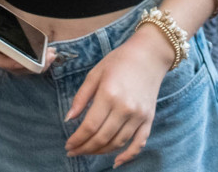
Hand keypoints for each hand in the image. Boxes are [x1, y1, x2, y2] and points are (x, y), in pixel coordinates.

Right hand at [0, 0, 54, 73]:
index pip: (4, 62)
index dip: (20, 63)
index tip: (35, 60)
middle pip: (17, 66)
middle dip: (35, 64)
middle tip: (51, 56)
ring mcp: (4, 49)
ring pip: (23, 62)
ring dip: (38, 61)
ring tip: (53, 53)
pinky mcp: (10, 44)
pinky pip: (24, 54)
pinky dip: (36, 54)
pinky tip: (47, 48)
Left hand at [64, 34, 168, 163]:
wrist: (149, 56)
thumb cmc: (119, 61)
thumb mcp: (95, 73)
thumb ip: (81, 97)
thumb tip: (69, 119)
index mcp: (109, 95)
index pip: (90, 126)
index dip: (77, 139)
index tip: (68, 145)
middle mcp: (125, 108)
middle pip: (102, 138)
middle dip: (85, 148)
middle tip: (73, 151)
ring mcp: (139, 116)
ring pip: (118, 143)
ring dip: (100, 152)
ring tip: (87, 151)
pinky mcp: (149, 119)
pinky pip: (139, 143)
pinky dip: (128, 156)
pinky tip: (116, 162)